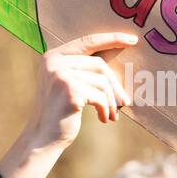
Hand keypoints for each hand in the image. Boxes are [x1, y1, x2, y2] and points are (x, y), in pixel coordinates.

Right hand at [0, 33, 136, 177]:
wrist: (43, 138)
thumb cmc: (61, 113)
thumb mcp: (69, 86)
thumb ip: (85, 71)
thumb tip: (119, 63)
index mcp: (54, 56)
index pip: (88, 41)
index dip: (112, 39)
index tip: (132, 40)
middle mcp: (55, 62)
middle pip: (99, 64)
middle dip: (115, 85)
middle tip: (124, 102)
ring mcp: (61, 75)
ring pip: (102, 81)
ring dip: (111, 100)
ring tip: (112, 114)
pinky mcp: (70, 90)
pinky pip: (100, 95)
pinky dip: (106, 108)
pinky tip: (104, 119)